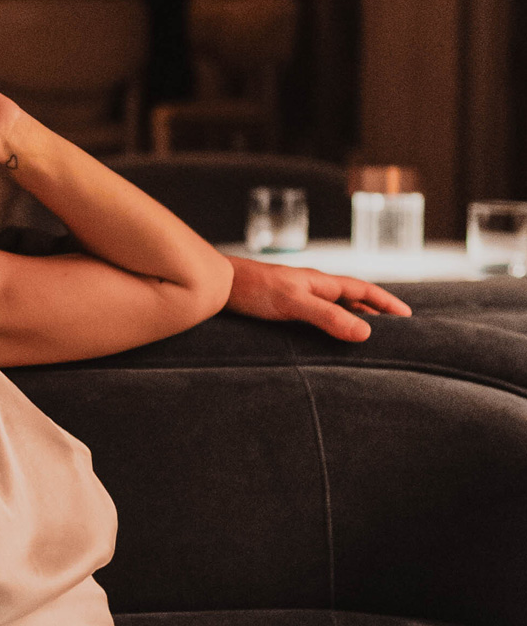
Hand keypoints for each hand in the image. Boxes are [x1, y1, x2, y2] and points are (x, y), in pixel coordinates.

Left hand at [224, 257, 410, 341]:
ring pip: (334, 309)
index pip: (364, 289)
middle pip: (353, 300)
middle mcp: (313, 287)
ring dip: (351, 322)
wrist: (218, 285)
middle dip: (374, 314)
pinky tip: (325, 342)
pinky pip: (315, 318)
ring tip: (365, 342)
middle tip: (393, 333)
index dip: (386, 303)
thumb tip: (366, 333)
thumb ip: (328, 317)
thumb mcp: (295, 304)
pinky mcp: (282, 308)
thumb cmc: (254, 289)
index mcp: (322, 282)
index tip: (407, 317)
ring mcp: (298, 297)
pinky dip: (328, 328)